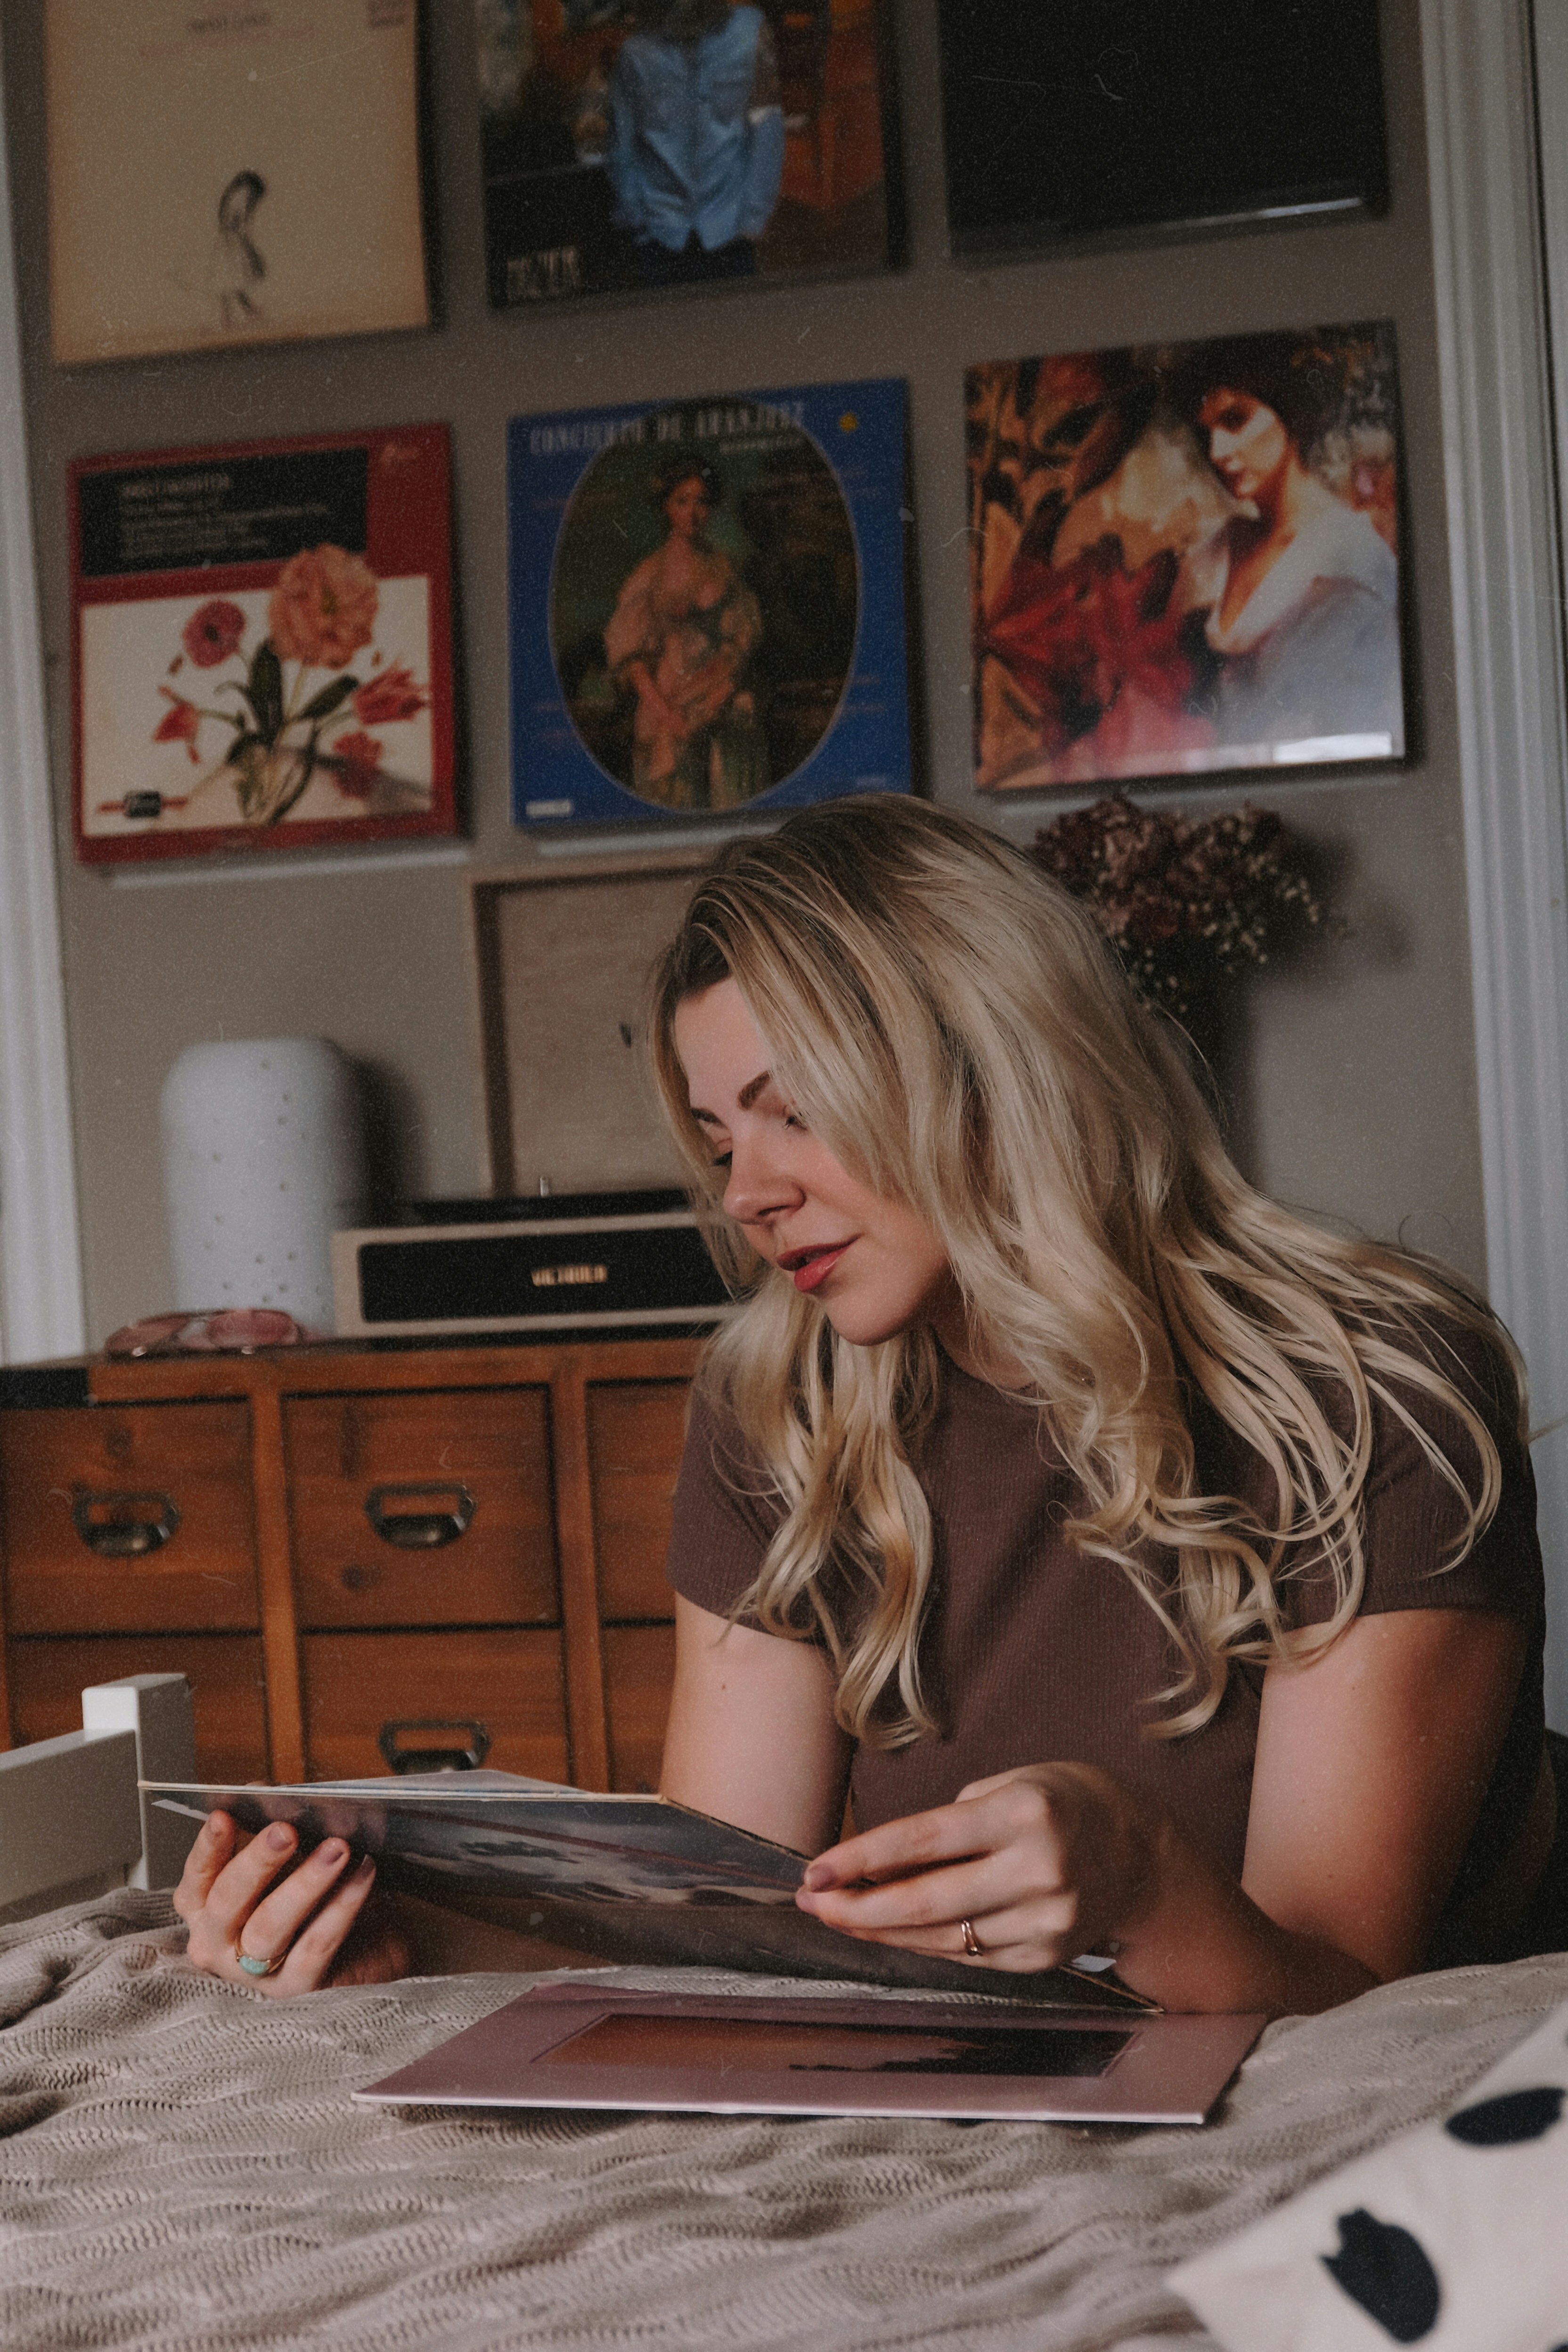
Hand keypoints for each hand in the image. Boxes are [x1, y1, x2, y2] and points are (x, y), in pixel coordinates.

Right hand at [173, 1811, 409, 1994]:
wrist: (367, 1954)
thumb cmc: (318, 1900)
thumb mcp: (293, 1863)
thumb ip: (271, 1833)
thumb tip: (261, 1793)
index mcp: (208, 1911)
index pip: (199, 1879)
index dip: (208, 1848)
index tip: (224, 1816)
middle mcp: (220, 1946)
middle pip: (228, 1902)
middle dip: (256, 1862)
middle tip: (285, 1830)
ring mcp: (254, 1972)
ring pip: (269, 1926)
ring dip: (305, 1883)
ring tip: (337, 1848)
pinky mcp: (296, 1988)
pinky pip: (316, 1945)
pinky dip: (341, 1906)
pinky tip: (363, 1875)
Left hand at [793, 1763, 1160, 1975]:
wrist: (1139, 1850)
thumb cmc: (1058, 1803)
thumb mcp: (1004, 1788)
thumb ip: (944, 1829)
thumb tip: (873, 1869)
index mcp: (1023, 1814)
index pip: (924, 1840)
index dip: (862, 1859)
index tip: (817, 1872)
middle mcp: (1038, 1870)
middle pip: (927, 1902)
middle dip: (860, 1909)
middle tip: (814, 1905)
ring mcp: (1047, 1921)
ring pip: (943, 1937)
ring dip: (883, 1931)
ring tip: (841, 1917)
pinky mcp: (1047, 1956)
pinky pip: (970, 1956)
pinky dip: (926, 1944)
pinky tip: (895, 1931)